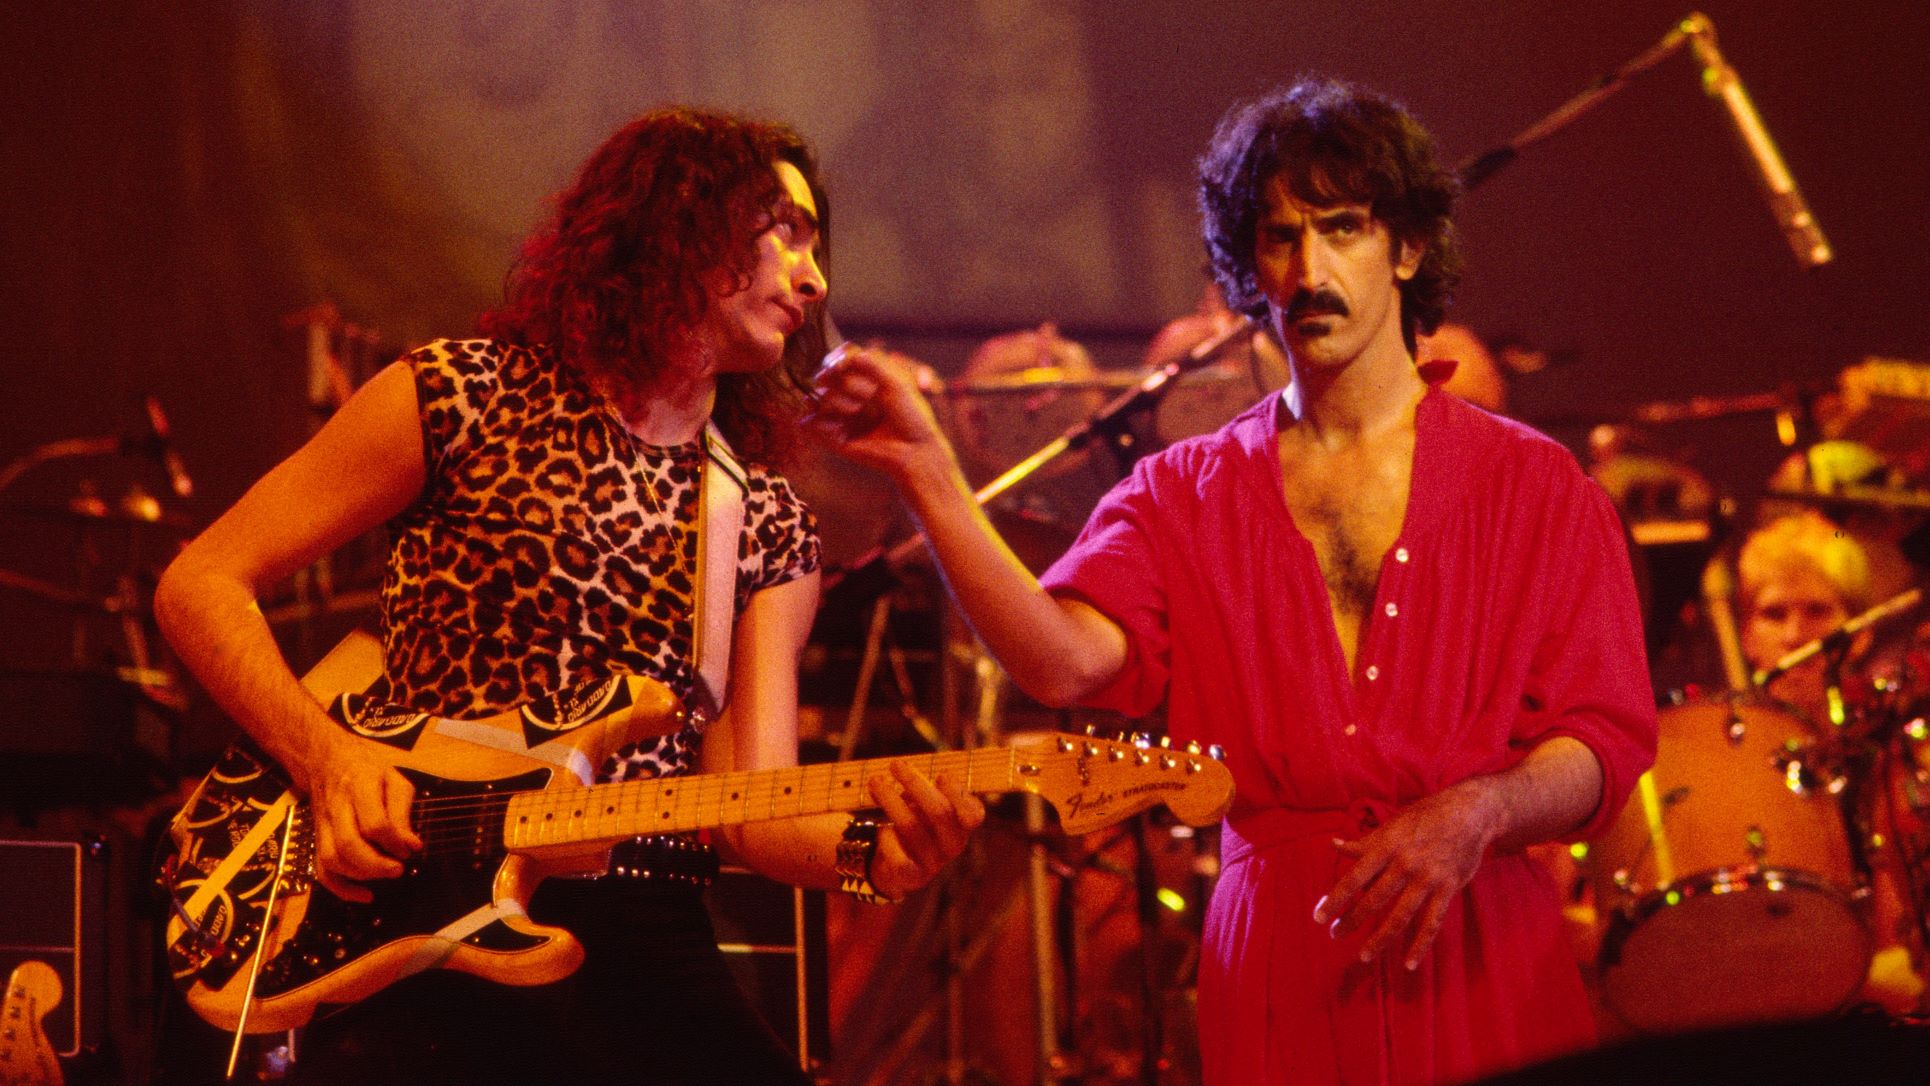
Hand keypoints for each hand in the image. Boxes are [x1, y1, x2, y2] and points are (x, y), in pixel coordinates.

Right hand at [301, 731, 423, 901]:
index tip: (410, 849)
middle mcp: (336, 808)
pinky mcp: (317, 839)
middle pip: (348, 845)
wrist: (326, 761)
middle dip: (376, 865)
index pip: (373, 822)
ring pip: (332, 859)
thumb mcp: (394, 779)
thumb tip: (412, 845)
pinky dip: (340, 888)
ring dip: (361, 875)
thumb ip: (403, 811)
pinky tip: (363, 895)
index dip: (394, 841)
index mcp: (359, 787)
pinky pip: (321, 870)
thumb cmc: (366, 770)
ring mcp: (322, 825)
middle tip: (398, 869)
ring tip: (386, 873)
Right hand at [805, 343, 950, 478]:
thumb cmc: (911, 416)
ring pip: (818, 398)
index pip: (838, 360)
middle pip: (826, 376)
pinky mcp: (833, 437)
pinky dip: (819, 423)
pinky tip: (839, 428)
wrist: (914, 450)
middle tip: (867, 396)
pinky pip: (810, 423)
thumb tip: (851, 354)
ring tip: (857, 411)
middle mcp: (847, 396)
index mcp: (862, 379)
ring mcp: (839, 416)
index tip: (842, 364)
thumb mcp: (896, 384)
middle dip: (846, 383)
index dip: (836, 360)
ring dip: (836, 401)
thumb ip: (874, 366)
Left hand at [863, 760, 987, 898]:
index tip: (941, 775)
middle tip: (895, 764)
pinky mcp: (912, 876)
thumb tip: (907, 773)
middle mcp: (953, 845)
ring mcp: (934, 863)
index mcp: (963, 827)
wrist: (898, 867)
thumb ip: (923, 791)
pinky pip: (898, 856)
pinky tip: (881, 827)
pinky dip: (886, 836)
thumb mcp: (925, 805)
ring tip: (875, 782)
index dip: (959, 795)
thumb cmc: (916, 823)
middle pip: (939, 812)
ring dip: (890, 800)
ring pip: (911, 826)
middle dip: (915, 784)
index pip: (973, 815)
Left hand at [1311, 784, 1500, 968]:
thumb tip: (1334, 846)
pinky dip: (1420, 944)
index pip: (1354, 878)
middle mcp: (1404, 864)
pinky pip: (1432, 923)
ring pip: (1400, 916)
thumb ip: (1364, 843)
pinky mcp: (1447, 889)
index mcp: (1386, 847)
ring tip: (1363, 955)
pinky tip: (1409, 963)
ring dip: (1380, 939)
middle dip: (1352, 921)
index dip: (1335, 899)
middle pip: (1373, 900)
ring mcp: (1427, 879)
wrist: (1468, 813)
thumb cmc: (1424, 817)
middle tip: (1335, 935)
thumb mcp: (1392, 825)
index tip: (1319, 917)